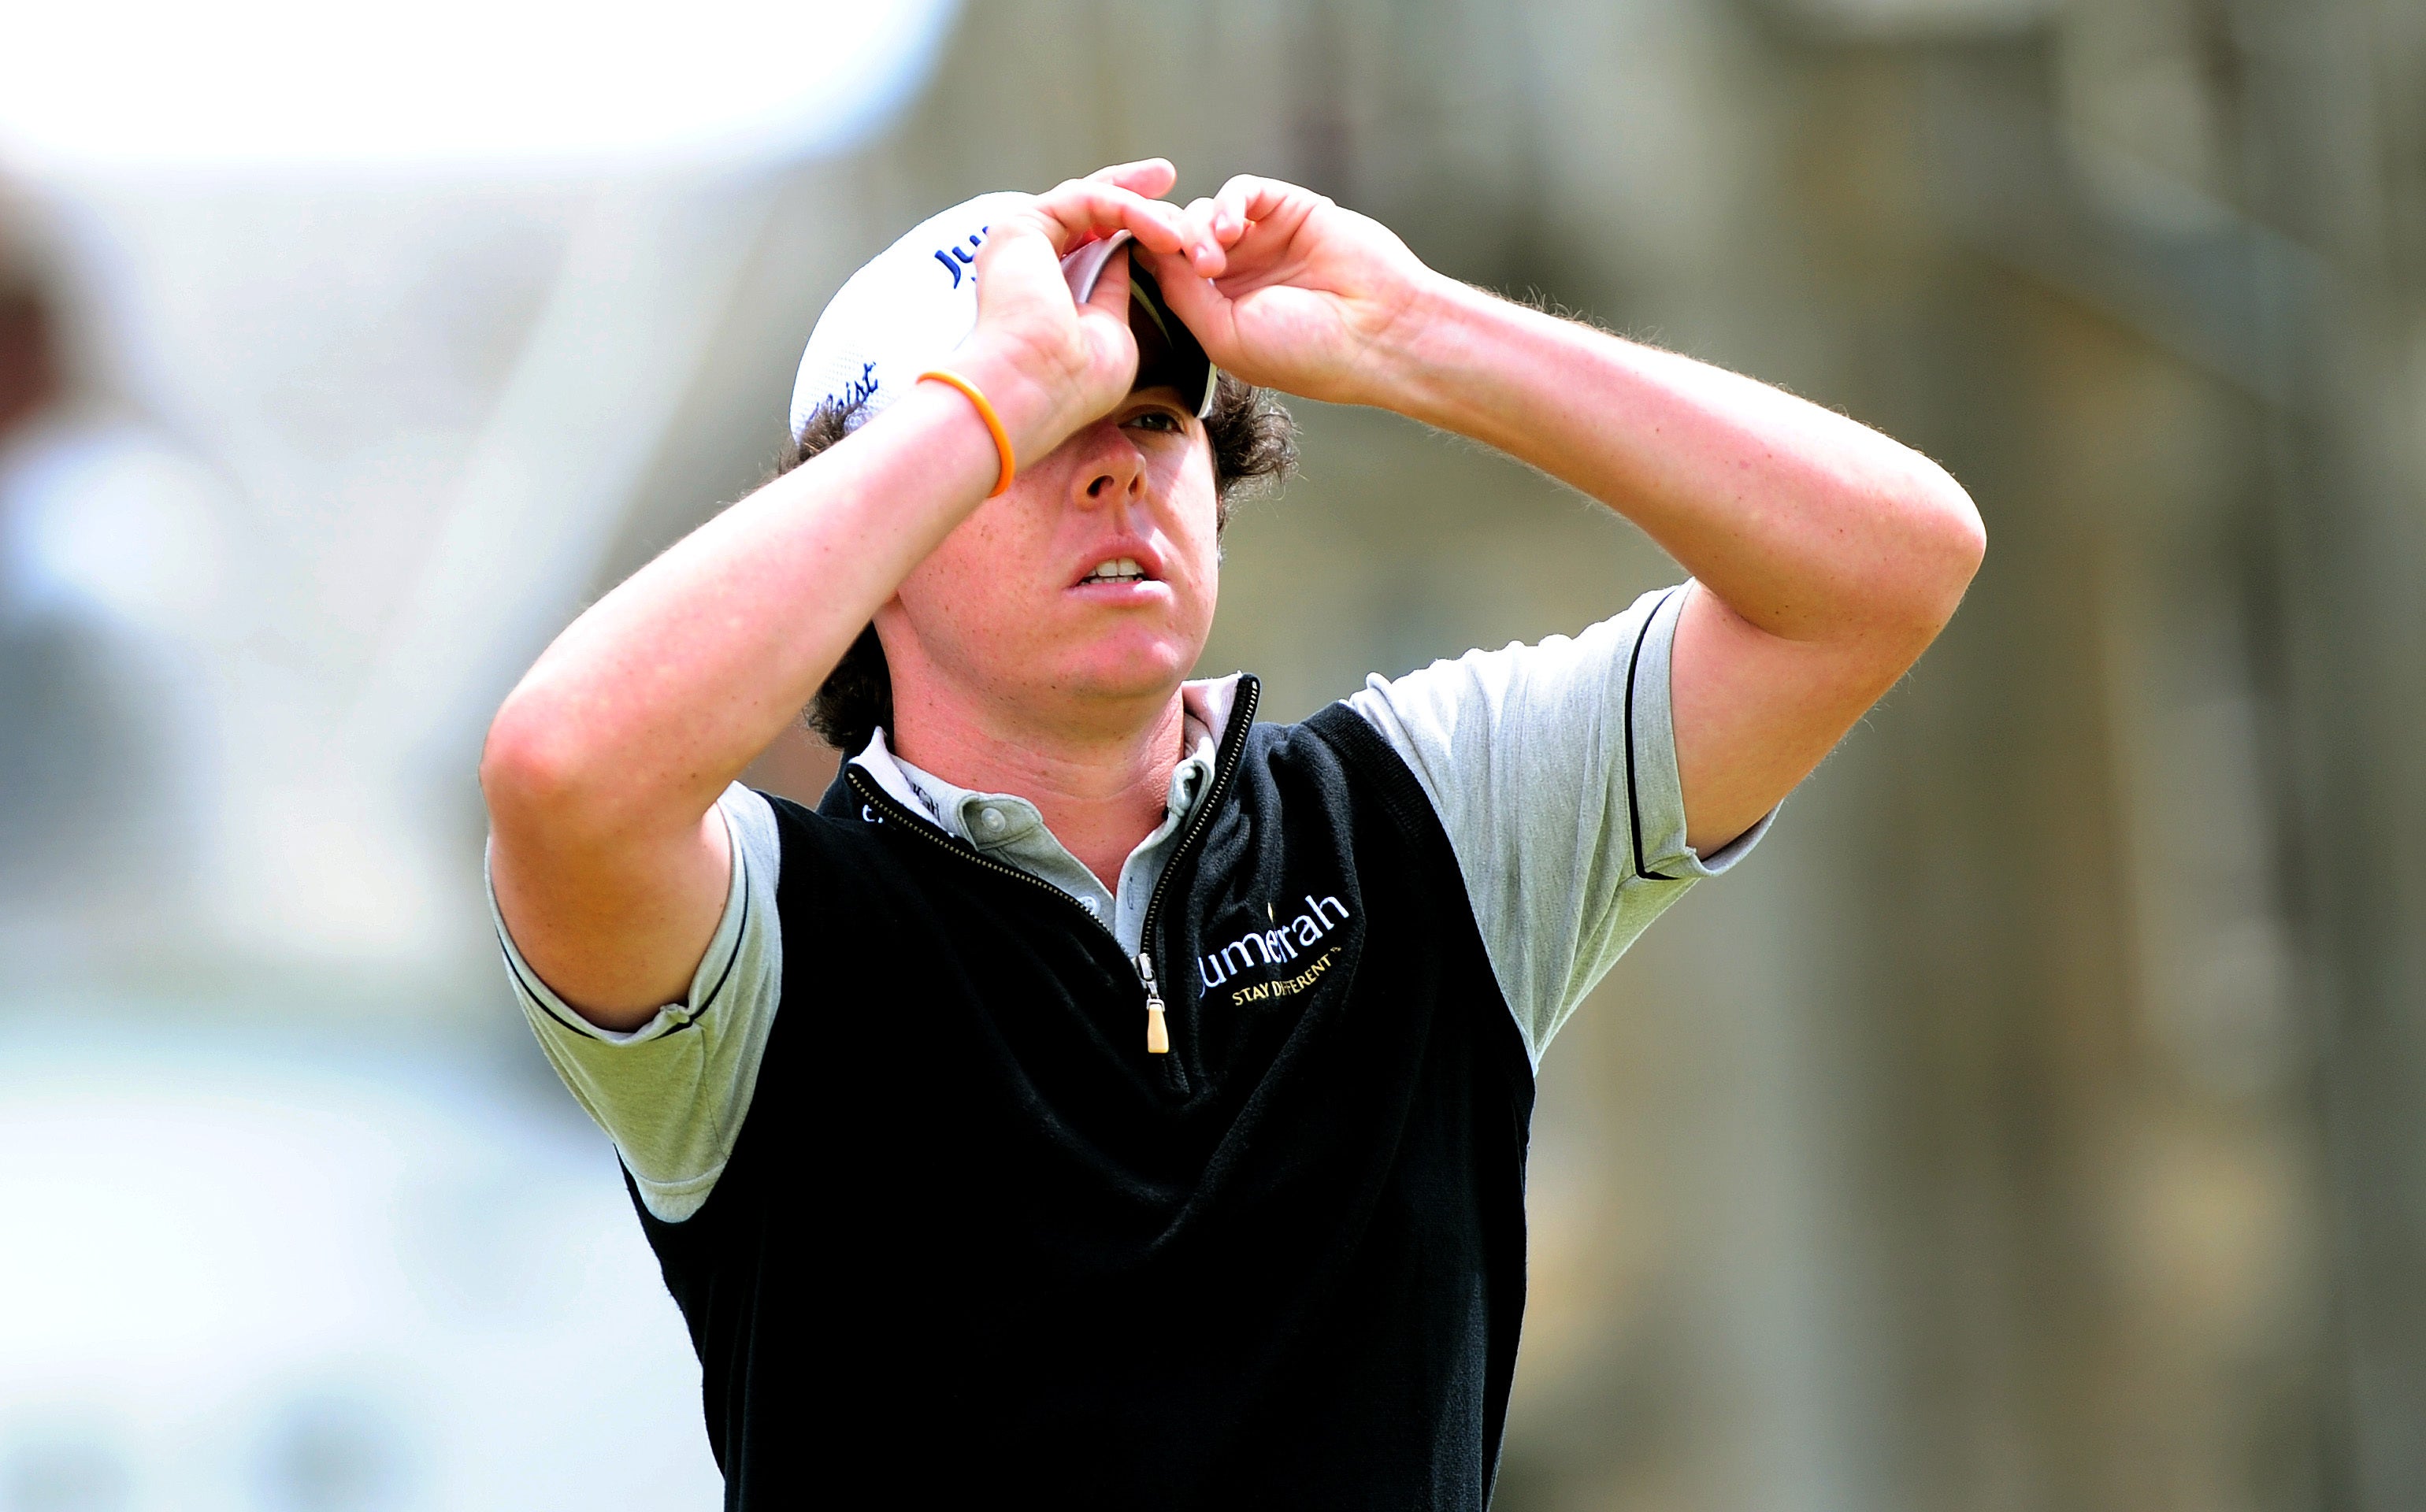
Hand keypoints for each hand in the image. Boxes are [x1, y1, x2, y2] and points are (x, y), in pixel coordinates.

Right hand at [955, 161, 1223, 460]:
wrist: (1037, 389)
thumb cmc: (1074, 382)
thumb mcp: (1112, 330)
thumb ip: (1116, 293)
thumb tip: (1129, 258)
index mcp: (1049, 288)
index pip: (1093, 242)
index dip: (1133, 226)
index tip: (1174, 228)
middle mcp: (1031, 260)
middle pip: (1089, 209)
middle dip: (1134, 190)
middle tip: (1168, 177)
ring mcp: (1022, 242)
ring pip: (1089, 201)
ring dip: (1140, 204)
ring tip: (1180, 224)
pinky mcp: (1022, 227)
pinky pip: (1084, 200)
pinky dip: (1126, 209)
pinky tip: (1160, 229)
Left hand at [1139, 175, 1440, 407]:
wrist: (1377, 333)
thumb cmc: (1305, 352)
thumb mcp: (1223, 336)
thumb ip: (1181, 294)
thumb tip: (1147, 253)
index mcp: (1218, 311)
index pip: (1165, 272)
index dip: (1147, 261)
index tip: (1137, 263)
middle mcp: (1238, 274)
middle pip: (1178, 237)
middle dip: (1171, 245)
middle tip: (1195, 270)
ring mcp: (1263, 241)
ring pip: (1204, 212)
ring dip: (1198, 231)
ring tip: (1216, 262)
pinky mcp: (1289, 210)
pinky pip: (1242, 191)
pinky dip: (1227, 203)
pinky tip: (1232, 230)